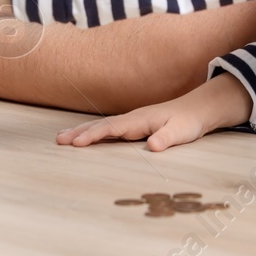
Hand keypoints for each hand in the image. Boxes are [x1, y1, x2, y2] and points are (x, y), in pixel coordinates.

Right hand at [56, 73, 252, 151]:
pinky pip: (108, 129)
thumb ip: (166, 138)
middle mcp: (131, 119)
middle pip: (100, 125)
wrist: (197, 109)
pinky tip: (84, 138)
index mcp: (139, 120)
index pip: (111, 128)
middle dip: (79, 132)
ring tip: (62, 139)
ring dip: (82, 132)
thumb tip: (153, 147)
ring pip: (102, 126)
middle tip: (58, 141)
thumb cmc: (189, 122)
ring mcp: (131, 121)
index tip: (76, 143)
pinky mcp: (134, 126)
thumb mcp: (181, 132)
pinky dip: (93, 133)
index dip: (93, 135)